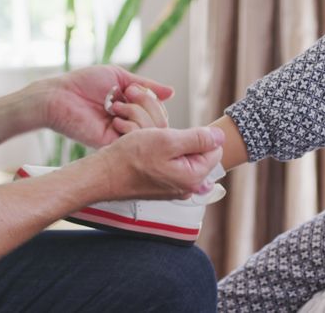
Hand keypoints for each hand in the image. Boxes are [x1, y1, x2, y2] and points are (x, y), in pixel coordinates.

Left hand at [37, 66, 173, 147]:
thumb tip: (172, 92)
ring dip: (138, 113)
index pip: (159, 113)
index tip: (136, 89)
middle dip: (148, 104)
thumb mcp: (121, 78)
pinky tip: (115, 118)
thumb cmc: (84, 83)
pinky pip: (135, 142)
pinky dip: (131, 127)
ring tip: (116, 105)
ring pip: (151, 133)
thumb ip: (147, 86)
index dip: (154, 101)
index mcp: (132, 110)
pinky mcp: (112, 145)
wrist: (59, 95)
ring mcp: (121, 137)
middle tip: (128, 94)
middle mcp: (130, 125)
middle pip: (160, 124)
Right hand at [86, 126, 224, 200]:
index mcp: (193, 177)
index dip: (197, 135)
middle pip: (199, 154)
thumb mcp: (167, 140)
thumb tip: (220, 136)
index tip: (176, 134)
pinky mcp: (163, 187)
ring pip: (183, 158)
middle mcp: (187, 187)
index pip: (214, 149)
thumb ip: (198, 138)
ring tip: (152, 147)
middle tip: (161, 140)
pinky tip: (147, 155)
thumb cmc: (130, 158)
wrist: (104, 174)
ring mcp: (174, 189)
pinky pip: (171, 165)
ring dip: (171, 148)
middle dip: (184, 142)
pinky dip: (162, 156)